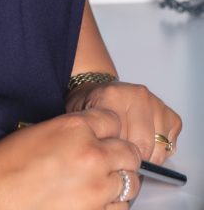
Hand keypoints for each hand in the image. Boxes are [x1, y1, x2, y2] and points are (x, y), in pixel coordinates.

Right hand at [0, 108, 140, 208]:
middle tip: (108, 162)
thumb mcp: (44, 130)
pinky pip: (120, 208)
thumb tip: (95, 138)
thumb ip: (75, 131)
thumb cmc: (10, 163)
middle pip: (130, 153)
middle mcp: (92, 154)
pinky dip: (112, 204)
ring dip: (118, 182)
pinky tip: (96, 201)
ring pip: (130, 182)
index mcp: (76, 127)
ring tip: (100, 184)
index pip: (114, 121)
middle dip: (121, 156)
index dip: (108, 130)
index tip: (104, 137)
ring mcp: (96, 187)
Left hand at [65, 80, 181, 163]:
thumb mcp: (80, 118)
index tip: (111, 161)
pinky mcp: (168, 113)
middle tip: (120, 157)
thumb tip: (104, 162)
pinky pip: (170, 143)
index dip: (117, 157)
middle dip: (132, 160)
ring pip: (159, 149)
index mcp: (112, 96)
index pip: (122, 141)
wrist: (96, 88)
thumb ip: (90, 135)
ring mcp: (155, 103)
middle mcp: (137, 95)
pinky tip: (144, 143)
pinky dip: (160, 150)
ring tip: (131, 149)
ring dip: (147, 156)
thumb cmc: (89, 105)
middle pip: (144, 147)